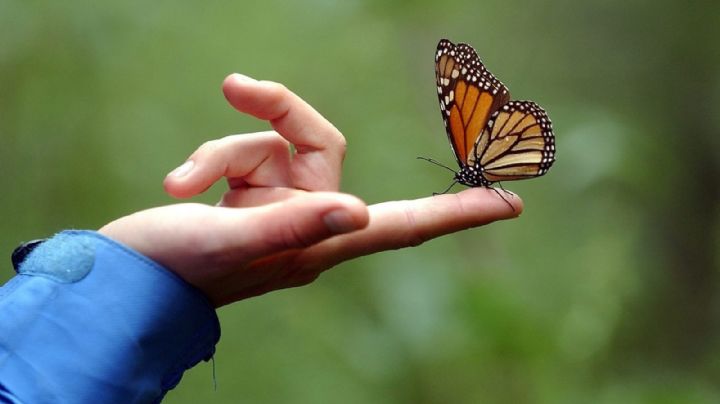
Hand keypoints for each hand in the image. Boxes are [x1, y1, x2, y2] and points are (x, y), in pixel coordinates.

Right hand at [99, 73, 521, 306]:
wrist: (128, 275)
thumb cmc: (175, 270)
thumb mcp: (229, 244)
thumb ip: (292, 226)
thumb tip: (360, 212)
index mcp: (318, 243)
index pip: (404, 224)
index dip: (457, 213)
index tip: (510, 203)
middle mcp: (306, 220)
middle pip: (321, 141)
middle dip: (277, 110)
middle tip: (236, 84)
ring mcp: (276, 205)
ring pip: (269, 141)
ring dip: (219, 151)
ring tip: (179, 186)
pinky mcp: (245, 191)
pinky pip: (238, 151)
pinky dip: (204, 160)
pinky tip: (176, 186)